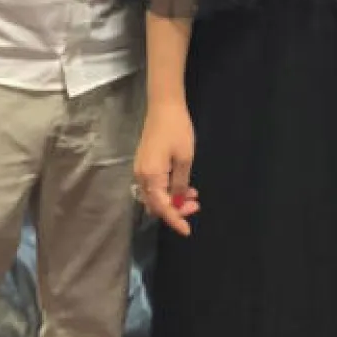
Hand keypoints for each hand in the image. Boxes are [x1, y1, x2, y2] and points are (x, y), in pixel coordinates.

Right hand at [135, 99, 198, 236]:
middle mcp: (141, 176)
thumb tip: (177, 202)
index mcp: (151, 176)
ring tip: (193, 197)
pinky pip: (154, 185)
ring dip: (172, 199)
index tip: (187, 230)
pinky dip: (168, 189)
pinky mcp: (144, 163)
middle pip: (156, 203)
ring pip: (155, 195)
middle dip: (175, 209)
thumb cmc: (177, 130)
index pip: (162, 207)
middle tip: (195, 206)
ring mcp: (141, 169)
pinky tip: (183, 186)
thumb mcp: (184, 158)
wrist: (164, 106)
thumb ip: (180, 183)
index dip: (174, 220)